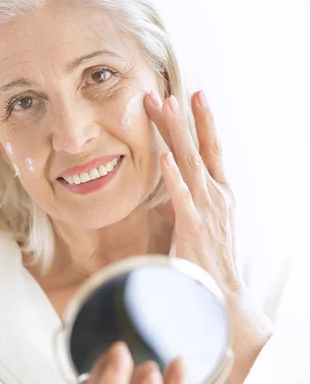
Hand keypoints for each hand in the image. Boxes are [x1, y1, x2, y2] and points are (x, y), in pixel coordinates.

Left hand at [144, 90, 273, 383]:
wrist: (223, 292)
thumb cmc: (210, 259)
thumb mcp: (200, 227)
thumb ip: (183, 208)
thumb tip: (165, 200)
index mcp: (221, 194)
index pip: (211, 151)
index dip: (202, 123)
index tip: (193, 97)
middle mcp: (217, 195)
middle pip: (198, 148)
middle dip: (182, 118)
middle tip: (167, 91)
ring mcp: (206, 209)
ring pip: (188, 162)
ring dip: (174, 133)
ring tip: (161, 106)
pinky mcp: (193, 226)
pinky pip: (181, 196)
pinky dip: (172, 175)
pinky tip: (163, 156)